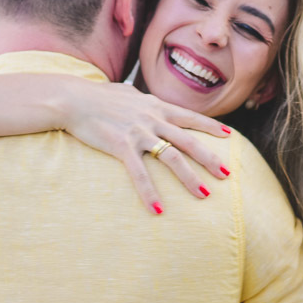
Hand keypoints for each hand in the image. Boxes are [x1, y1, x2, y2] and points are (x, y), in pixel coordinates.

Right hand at [59, 81, 231, 212]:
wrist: (73, 98)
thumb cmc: (97, 96)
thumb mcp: (126, 93)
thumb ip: (139, 98)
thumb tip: (139, 95)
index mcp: (155, 106)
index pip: (190, 116)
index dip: (211, 126)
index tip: (229, 135)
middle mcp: (152, 118)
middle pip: (189, 140)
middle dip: (210, 158)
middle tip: (227, 174)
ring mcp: (139, 132)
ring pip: (172, 157)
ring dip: (190, 177)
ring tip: (204, 194)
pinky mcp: (121, 146)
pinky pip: (140, 174)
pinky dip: (150, 193)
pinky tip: (158, 209)